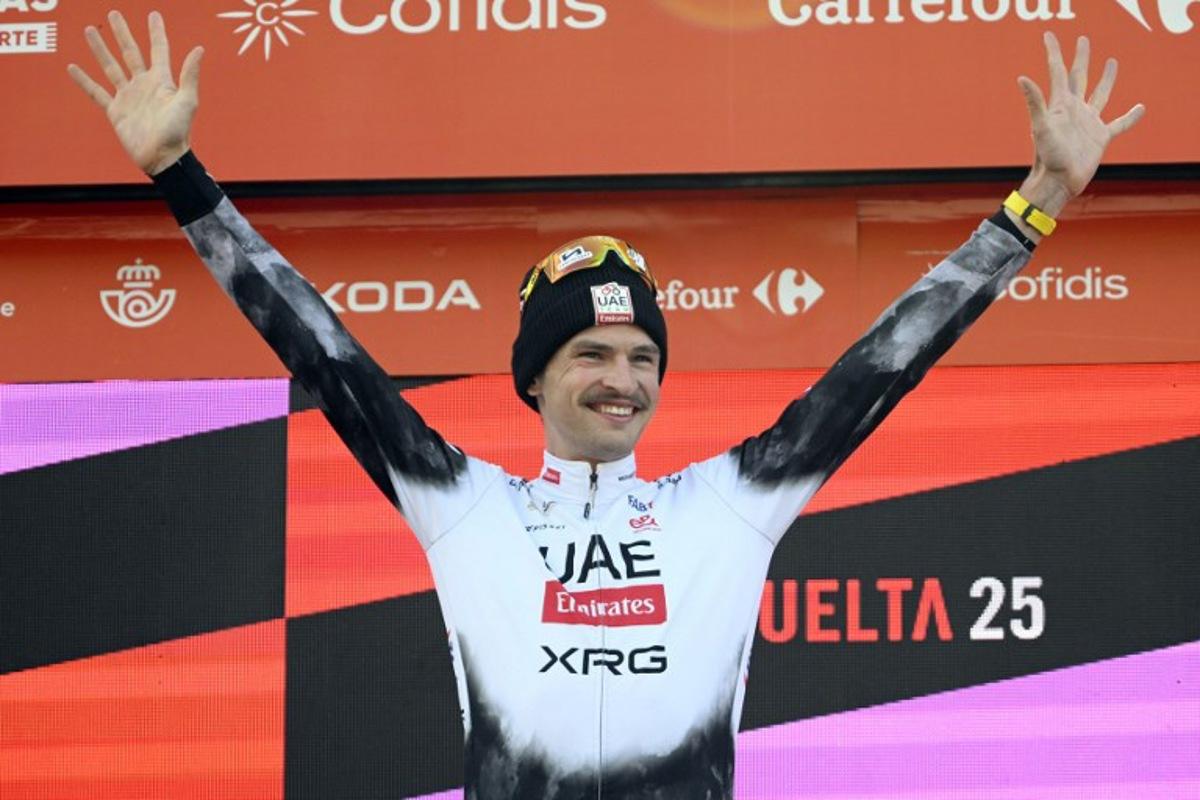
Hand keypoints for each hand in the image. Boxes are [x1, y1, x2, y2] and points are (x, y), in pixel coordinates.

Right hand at [67, 11, 202, 175]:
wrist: (163, 158)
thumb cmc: (178, 132)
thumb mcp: (187, 101)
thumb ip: (189, 75)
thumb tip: (199, 48)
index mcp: (162, 81)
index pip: (159, 50)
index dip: (156, 32)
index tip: (153, 14)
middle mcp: (144, 85)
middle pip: (131, 52)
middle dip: (122, 33)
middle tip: (113, 14)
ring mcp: (128, 97)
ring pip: (111, 67)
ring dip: (100, 49)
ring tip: (89, 30)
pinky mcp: (116, 111)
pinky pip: (96, 92)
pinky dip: (84, 80)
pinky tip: (73, 67)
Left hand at [1015, 32, 1144, 217]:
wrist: (1058, 181)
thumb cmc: (1047, 156)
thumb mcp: (1041, 126)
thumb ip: (1034, 102)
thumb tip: (1021, 78)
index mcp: (1061, 104)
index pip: (1057, 72)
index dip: (1053, 53)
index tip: (1048, 35)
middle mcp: (1074, 110)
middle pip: (1079, 77)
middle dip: (1080, 58)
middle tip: (1083, 40)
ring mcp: (1088, 123)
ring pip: (1100, 95)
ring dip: (1106, 79)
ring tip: (1111, 61)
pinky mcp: (1100, 137)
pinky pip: (1119, 124)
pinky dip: (1130, 117)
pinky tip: (1140, 108)